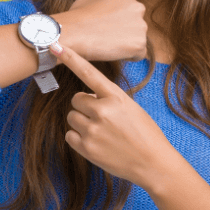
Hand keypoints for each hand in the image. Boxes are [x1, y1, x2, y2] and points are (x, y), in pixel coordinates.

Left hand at [48, 41, 175, 189]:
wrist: (153, 163)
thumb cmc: (145, 134)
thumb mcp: (131, 108)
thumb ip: (108, 99)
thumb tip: (86, 98)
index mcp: (116, 97)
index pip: (89, 73)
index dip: (71, 58)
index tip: (56, 46)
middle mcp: (102, 111)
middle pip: (76, 100)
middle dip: (85, 107)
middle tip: (101, 118)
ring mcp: (93, 130)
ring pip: (71, 117)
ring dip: (81, 122)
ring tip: (101, 132)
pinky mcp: (86, 148)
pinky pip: (69, 135)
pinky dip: (78, 138)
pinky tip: (95, 142)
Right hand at [54, 0, 147, 62]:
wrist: (72, 33)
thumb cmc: (76, 18)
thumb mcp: (87, 1)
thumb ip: (101, 3)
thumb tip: (97, 6)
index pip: (130, 11)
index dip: (118, 21)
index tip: (106, 27)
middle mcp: (138, 7)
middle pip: (137, 24)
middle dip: (127, 32)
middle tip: (108, 38)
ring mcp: (141, 26)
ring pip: (138, 39)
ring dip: (127, 44)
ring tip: (108, 46)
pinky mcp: (140, 43)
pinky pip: (139, 54)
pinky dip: (128, 57)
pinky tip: (112, 53)